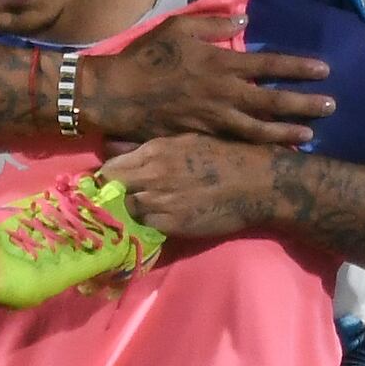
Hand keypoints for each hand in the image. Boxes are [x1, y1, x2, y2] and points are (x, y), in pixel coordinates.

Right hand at [86, 3, 330, 146]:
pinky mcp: (201, 138)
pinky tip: (273, 152)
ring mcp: (213, 120)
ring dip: (287, 132)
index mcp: (220, 63)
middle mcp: (222, 93)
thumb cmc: (145, 56)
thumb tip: (244, 20)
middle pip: (272, 101)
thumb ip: (213, 24)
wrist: (114, 94)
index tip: (324, 70)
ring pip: (259, 129)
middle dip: (304, 103)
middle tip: (332, 106)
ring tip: (311, 135)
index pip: (269, 64)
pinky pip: (236, 145)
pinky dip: (257, 149)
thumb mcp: (177, 28)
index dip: (298, 67)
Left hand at [99, 133, 284, 245]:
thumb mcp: (185, 139)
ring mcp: (163, 201)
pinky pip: (147, 227)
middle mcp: (154, 175)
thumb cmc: (226, 155)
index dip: (105, 178)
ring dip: (129, 212)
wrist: (259, 182)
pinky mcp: (174, 224)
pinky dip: (147, 225)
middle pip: (112, 190)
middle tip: (114, 200)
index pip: (110, 167)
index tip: (107, 183)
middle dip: (110, 195)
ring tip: (137, 211)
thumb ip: (147, 144)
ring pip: (127, 210)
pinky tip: (157, 220)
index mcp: (156, 150)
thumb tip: (110, 146)